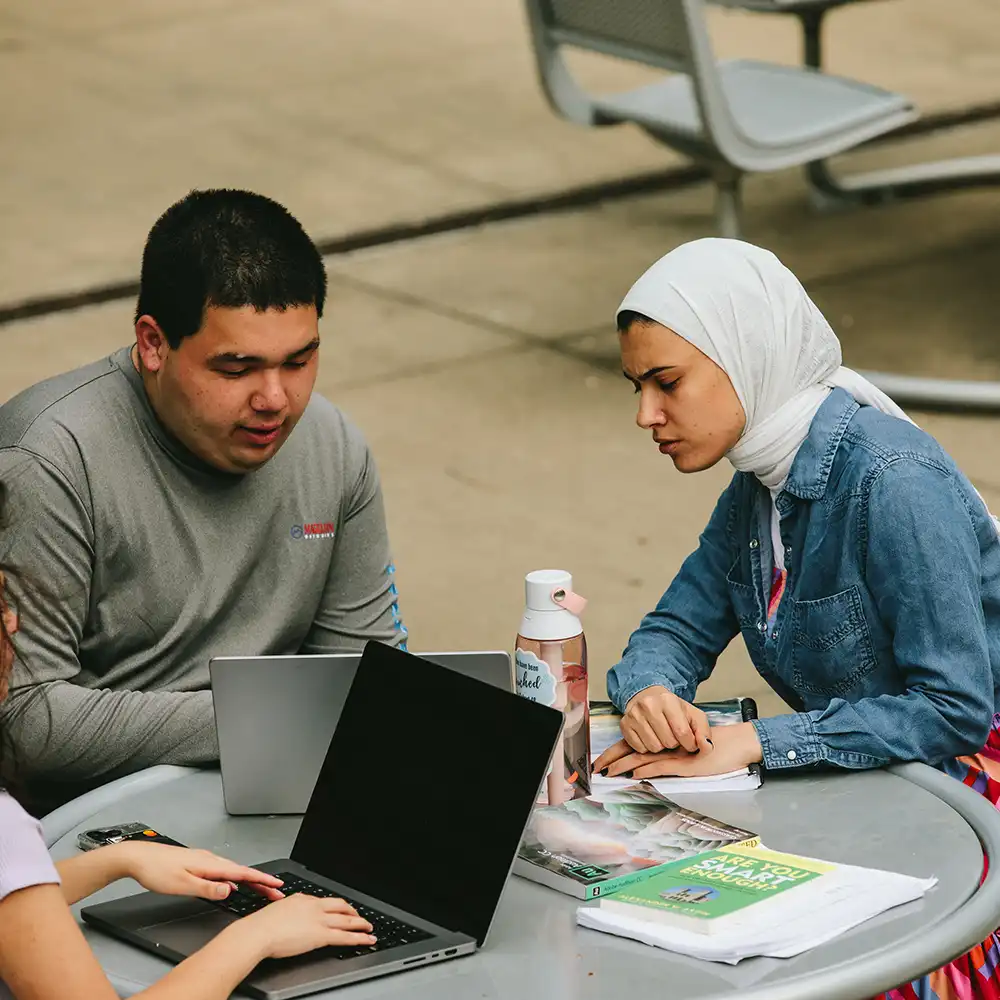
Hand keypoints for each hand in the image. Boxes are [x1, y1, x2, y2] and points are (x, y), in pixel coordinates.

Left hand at [114, 842, 284, 902]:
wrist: (137, 857)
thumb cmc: (156, 870)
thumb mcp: (182, 885)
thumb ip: (207, 888)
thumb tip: (229, 891)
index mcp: (209, 865)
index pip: (242, 873)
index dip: (262, 880)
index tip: (277, 885)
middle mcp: (210, 860)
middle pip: (241, 871)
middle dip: (261, 881)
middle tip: (275, 892)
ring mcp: (204, 861)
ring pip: (232, 871)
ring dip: (249, 880)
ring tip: (260, 889)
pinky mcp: (197, 864)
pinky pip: (222, 871)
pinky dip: (234, 878)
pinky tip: (232, 884)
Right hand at [240, 892, 376, 959]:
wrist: (258, 932)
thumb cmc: (261, 925)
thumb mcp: (276, 911)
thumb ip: (287, 912)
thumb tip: (288, 916)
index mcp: (302, 899)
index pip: (324, 901)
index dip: (335, 907)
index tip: (339, 910)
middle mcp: (314, 906)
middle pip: (340, 906)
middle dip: (353, 912)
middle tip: (360, 917)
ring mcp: (319, 920)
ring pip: (347, 920)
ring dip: (361, 924)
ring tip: (369, 928)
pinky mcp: (321, 935)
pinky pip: (345, 936)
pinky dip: (359, 938)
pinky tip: (366, 940)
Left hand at [593, 722, 762, 779]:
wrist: (734, 744)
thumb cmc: (712, 748)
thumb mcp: (687, 751)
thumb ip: (668, 757)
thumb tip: (644, 768)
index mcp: (663, 741)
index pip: (634, 746)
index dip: (615, 753)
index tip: (598, 762)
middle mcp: (665, 746)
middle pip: (633, 751)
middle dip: (612, 759)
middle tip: (595, 768)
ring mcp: (674, 755)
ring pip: (643, 759)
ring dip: (624, 766)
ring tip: (607, 772)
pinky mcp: (686, 765)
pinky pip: (662, 766)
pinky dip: (647, 770)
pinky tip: (635, 774)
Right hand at [620, 685, 712, 753]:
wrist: (649, 698)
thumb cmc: (673, 710)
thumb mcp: (693, 716)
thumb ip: (704, 731)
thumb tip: (706, 747)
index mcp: (668, 700)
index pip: (682, 732)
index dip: (689, 743)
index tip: (689, 742)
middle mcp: (648, 705)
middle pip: (668, 742)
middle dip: (674, 744)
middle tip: (673, 736)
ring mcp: (634, 715)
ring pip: (653, 747)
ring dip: (661, 747)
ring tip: (662, 736)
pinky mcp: (624, 725)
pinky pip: (640, 749)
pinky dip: (647, 747)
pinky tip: (650, 736)